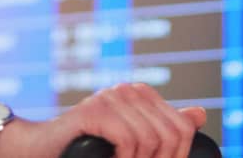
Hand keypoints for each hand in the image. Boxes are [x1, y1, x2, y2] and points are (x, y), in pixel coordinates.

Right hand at [0, 84, 207, 157]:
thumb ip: (165, 127)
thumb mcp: (131, 140)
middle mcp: (129, 90)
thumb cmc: (87, 148)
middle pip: (170, 135)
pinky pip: (128, 138)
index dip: (175, 157)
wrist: (43, 150)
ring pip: (151, 139)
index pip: (181, 129)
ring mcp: (111, 97)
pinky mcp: (94, 109)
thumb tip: (200, 114)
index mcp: (142, 95)